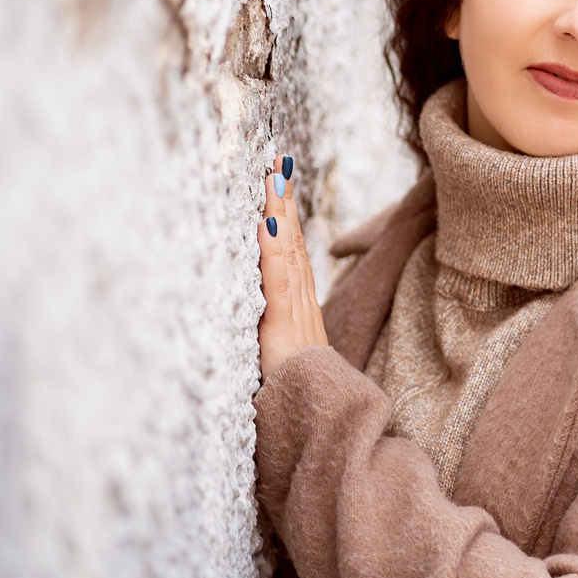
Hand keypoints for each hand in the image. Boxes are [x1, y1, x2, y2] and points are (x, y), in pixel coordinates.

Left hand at [257, 154, 329, 377]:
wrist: (317, 415)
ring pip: (288, 252)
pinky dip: (274, 250)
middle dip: (285, 200)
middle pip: (293, 241)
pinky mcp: (283, 325)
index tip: (280, 181)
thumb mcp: (283, 354)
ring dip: (281, 212)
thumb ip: (275, 331)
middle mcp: (300, 301)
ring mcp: (294, 311)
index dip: (287, 215)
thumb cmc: (295, 389)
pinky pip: (278, 281)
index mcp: (298, 306)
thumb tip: (259, 312)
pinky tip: (268, 223)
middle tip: (278, 162)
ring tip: (273, 179)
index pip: (292, 251)